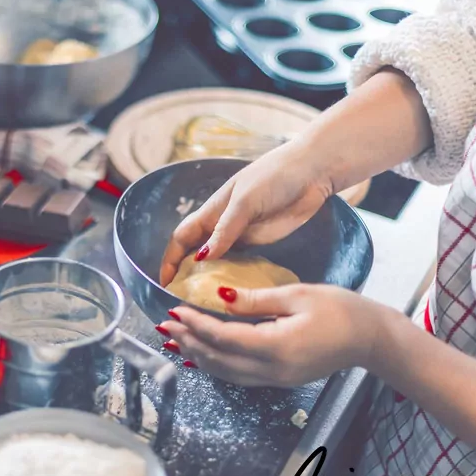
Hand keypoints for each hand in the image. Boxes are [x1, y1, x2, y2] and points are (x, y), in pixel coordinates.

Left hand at [158, 284, 389, 386]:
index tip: (175, 310)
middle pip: (218, 359)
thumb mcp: (296, 295)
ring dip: (198, 355)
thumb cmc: (341, 310)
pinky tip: (201, 355)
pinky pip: (238, 375)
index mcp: (277, 346)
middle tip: (164, 325)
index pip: (224, 338)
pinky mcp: (279, 379)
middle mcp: (272, 369)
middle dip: (189, 341)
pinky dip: (215, 364)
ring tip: (175, 340)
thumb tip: (220, 296)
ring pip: (225, 372)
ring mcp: (276, 378)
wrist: (371, 339)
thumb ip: (255, 299)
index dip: (196, 325)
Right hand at [159, 143, 331, 285]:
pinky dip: (230, 276)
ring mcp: (240, 235)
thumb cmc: (274, 177)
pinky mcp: (258, 242)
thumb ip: (225, 230)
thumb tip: (201, 259)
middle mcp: (221, 225)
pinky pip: (238, 263)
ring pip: (216, 260)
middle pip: (194, 252)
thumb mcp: (245, 201)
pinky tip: (230, 291)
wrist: (311, 172)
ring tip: (203, 302)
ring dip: (207, 278)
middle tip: (182, 299)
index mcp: (212, 211)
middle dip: (184, 273)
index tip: (165, 282)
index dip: (170, 259)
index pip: (181, 238)